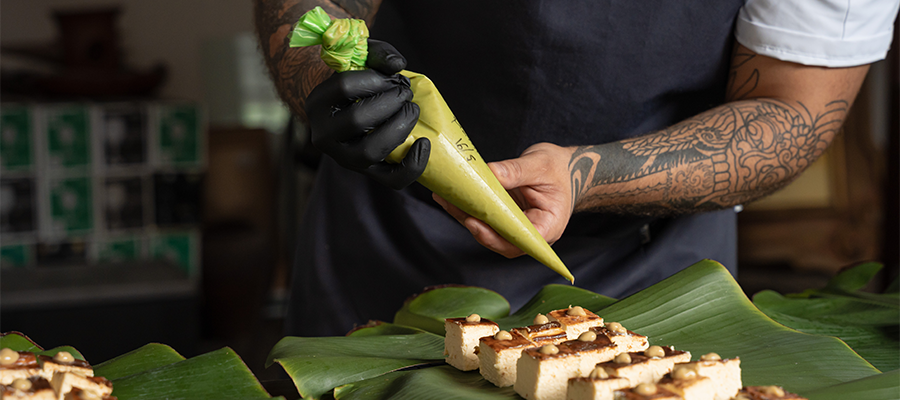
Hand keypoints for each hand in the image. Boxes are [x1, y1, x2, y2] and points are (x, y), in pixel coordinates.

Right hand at [305, 39, 429, 188]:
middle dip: (390, 103)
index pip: (343, 87)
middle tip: (405, 93)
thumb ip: (378, 53)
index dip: (375, 79)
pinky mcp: (366, 173)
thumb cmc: (357, 81)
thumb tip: (397, 64)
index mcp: (316, 103)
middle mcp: (324, 135)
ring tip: (412, 110)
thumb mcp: (362, 60)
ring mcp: (344, 158)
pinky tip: (425, 143)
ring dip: (399, 128)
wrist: (346, 110)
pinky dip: (412, 165)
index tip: (390, 77)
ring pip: (370, 152)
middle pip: (358, 121)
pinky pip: (390, 179)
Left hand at [433, 143, 573, 257]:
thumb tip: (489, 173)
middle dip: (473, 225)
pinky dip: (468, 208)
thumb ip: (516, 170)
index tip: (475, 224)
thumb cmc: (560, 168)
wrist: (567, 167)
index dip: (495, 237)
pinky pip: (486, 217)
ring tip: (446, 199)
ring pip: (489, 230)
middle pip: (499, 239)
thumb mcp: (540, 164)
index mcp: (547, 226)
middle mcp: (531, 232)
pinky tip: (452, 196)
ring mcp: (517, 226)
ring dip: (465, 216)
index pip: (519, 242)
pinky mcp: (505, 217)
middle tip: (454, 207)